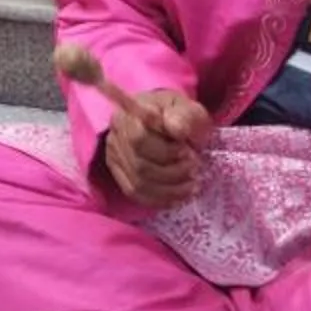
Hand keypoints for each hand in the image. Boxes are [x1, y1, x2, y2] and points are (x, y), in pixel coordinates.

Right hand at [98, 87, 210, 207]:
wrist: (172, 125)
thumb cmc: (181, 117)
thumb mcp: (189, 110)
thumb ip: (184, 116)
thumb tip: (177, 129)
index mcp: (129, 115)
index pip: (139, 140)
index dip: (166, 152)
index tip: (189, 151)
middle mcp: (115, 137)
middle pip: (139, 166)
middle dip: (173, 173)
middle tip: (195, 168)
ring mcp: (115, 157)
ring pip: (138, 184)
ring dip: (170, 189)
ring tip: (192, 183)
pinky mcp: (119, 174)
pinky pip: (135, 194)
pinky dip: (160, 200)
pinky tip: (179, 196)